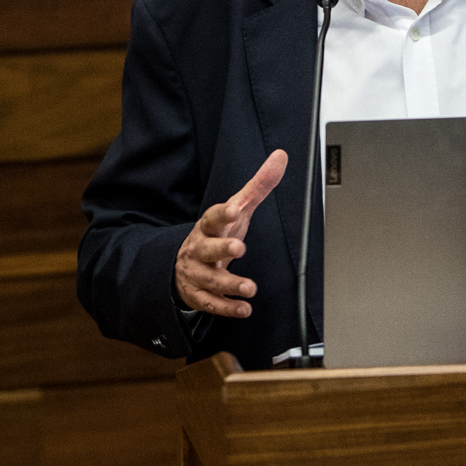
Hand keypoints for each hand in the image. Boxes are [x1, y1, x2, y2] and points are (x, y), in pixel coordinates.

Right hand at [174, 149, 287, 317]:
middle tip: (239, 248)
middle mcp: (199, 249)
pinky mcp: (198, 294)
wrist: (184, 263)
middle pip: (206, 248)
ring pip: (209, 280)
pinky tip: (244, 309)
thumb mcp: (236, 209)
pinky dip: (227, 307)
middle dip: (222, 249)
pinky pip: (210, 303)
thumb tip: (281, 157)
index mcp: (209, 226)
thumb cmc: (217, 232)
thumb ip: (258, 186)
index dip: (222, 213)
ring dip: (230, 285)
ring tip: (250, 288)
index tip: (234, 209)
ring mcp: (196, 273)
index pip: (212, 217)